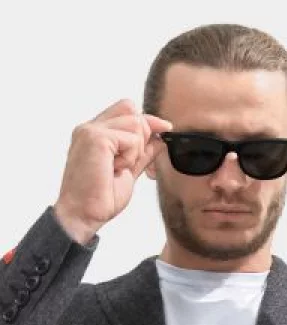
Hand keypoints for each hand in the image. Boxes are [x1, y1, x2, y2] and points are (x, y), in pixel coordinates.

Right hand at [54, 98, 172, 236]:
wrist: (83, 214)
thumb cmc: (100, 198)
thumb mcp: (128, 171)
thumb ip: (142, 153)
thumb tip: (160, 139)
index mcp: (95, 133)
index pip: (126, 109)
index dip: (147, 120)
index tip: (164, 129)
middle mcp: (90, 128)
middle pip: (132, 110)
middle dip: (142, 135)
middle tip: (129, 163)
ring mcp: (91, 131)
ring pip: (135, 123)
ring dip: (135, 151)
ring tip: (118, 168)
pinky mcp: (96, 138)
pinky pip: (132, 139)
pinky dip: (130, 157)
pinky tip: (115, 169)